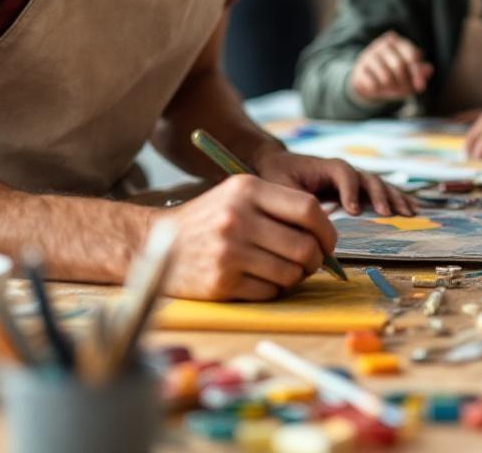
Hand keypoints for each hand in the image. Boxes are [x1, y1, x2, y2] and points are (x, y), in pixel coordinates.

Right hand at [160, 175, 333, 300]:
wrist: (155, 243)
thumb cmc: (209, 219)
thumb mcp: (238, 196)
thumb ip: (279, 206)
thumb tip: (325, 234)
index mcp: (247, 189)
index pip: (309, 209)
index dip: (327, 230)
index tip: (327, 243)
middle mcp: (238, 217)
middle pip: (304, 246)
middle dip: (315, 260)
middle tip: (309, 262)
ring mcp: (229, 251)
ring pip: (291, 273)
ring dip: (295, 277)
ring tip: (283, 271)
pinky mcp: (222, 282)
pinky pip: (270, 292)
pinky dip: (273, 290)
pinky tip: (260, 279)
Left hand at [256, 149, 415, 216]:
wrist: (280, 164)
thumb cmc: (279, 176)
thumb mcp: (281, 187)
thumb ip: (292, 202)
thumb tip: (305, 226)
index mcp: (326, 166)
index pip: (344, 174)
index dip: (350, 191)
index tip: (353, 210)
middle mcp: (345, 169)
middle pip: (367, 178)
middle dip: (379, 195)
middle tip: (388, 214)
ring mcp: (354, 177)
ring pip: (379, 184)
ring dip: (394, 197)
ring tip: (409, 212)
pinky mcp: (358, 187)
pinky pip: (381, 192)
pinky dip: (397, 198)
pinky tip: (412, 209)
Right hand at [348, 31, 432, 103]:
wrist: (368, 80)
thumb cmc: (394, 74)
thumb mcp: (410, 73)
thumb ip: (420, 71)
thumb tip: (428, 69)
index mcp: (397, 42)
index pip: (410, 55)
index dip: (417, 72)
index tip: (420, 87)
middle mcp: (382, 45)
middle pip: (398, 66)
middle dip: (404, 83)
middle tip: (404, 90)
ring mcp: (369, 56)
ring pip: (385, 77)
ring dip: (391, 88)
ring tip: (391, 88)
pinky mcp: (359, 69)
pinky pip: (373, 85)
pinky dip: (379, 91)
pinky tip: (378, 87)